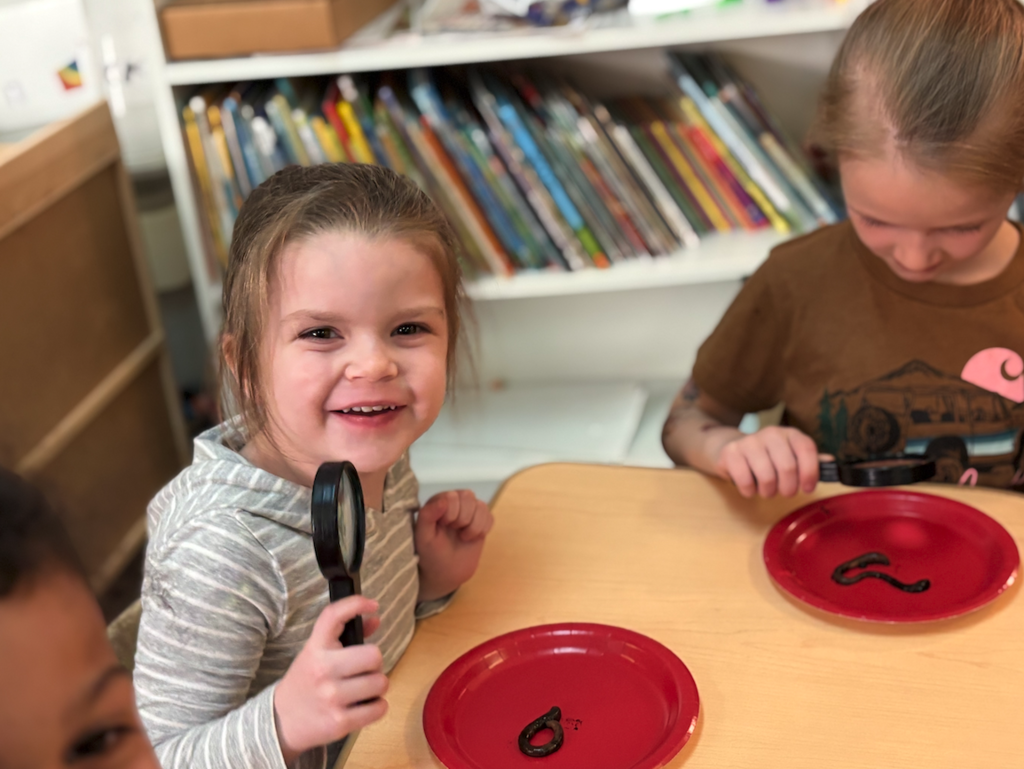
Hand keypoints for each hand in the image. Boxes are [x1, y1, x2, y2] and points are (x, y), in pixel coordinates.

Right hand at [273, 596, 387, 764]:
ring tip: (363, 689)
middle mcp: (323, 670)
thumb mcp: (318, 654)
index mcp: (316, 648)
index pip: (334, 615)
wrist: (280, 721)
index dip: (356, 604)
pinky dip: (377, 706)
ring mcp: (332, 697)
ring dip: (377, 686)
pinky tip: (365, 705)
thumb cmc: (305, 681)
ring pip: (380, 683)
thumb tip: (376, 619)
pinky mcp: (340, 722)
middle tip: (364, 669)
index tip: (373, 605)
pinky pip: (379, 708)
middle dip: (375, 663)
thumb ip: (347, 635)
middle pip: (374, 655)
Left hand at [415, 490, 493, 601]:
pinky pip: (490, 517)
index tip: (444, 526)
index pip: (452, 495)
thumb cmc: (430, 554)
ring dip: (474, 525)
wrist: (445, 573)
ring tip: (463, 537)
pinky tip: (472, 538)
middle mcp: (454, 503)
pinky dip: (483, 529)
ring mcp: (469, 512)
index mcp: (437, 502)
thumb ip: (427, 515)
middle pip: (468, 496)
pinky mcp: (481, 522)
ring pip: (481, 506)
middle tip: (455, 531)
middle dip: (463, 518)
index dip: (451, 512)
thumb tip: (443, 500)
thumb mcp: (422, 537)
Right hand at [711, 426, 818, 497]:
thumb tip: (831, 463)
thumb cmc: (767, 457)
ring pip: (767, 477)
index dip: (810, 472)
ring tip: (767, 490)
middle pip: (788, 467)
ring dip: (768, 492)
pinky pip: (745, 480)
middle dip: (788, 488)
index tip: (807, 488)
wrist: (731, 449)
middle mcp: (770, 434)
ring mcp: (749, 442)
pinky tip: (750, 487)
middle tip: (784, 492)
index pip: (807, 449)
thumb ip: (809, 460)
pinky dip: (750, 491)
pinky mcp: (730, 452)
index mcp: (790, 434)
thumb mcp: (790, 455)